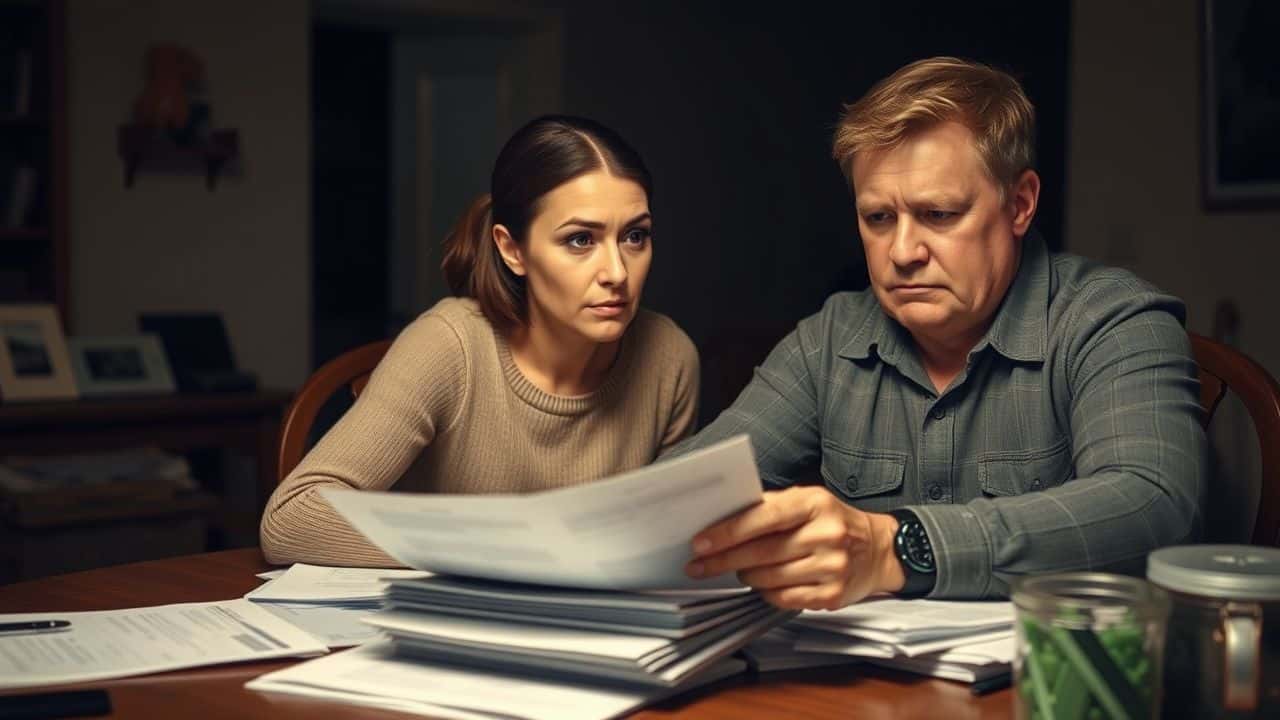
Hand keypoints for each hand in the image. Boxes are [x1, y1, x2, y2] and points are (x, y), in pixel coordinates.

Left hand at [684, 486, 904, 609]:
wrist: (878, 549)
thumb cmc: (831, 522)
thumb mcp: (807, 502)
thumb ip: (769, 507)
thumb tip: (721, 520)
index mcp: (815, 503)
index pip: (764, 517)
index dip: (728, 531)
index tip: (701, 542)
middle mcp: (827, 534)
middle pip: (761, 552)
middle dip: (723, 560)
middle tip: (698, 565)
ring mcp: (833, 567)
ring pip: (769, 578)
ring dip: (745, 576)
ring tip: (739, 570)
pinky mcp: (833, 595)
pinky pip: (784, 599)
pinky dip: (766, 593)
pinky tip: (763, 584)